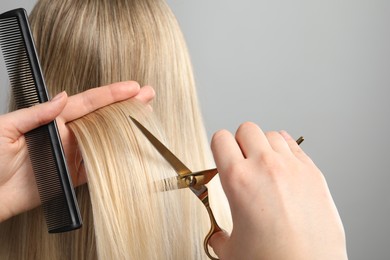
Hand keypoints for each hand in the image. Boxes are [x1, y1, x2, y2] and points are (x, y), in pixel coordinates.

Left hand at [0, 81, 153, 222]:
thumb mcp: (6, 128)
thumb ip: (36, 113)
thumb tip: (62, 97)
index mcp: (52, 121)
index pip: (87, 103)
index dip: (111, 94)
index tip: (131, 88)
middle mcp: (65, 137)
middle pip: (103, 119)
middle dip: (126, 107)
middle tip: (148, 98)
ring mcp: (71, 156)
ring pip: (105, 141)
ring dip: (126, 131)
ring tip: (145, 120)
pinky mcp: (71, 177)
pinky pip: (97, 167)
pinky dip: (115, 160)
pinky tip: (130, 150)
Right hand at [209, 122, 346, 259]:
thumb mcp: (232, 250)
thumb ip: (220, 237)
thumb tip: (219, 237)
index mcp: (239, 180)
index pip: (221, 138)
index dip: (218, 147)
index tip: (221, 156)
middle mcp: (266, 167)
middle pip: (247, 129)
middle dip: (241, 142)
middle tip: (242, 160)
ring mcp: (293, 167)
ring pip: (272, 134)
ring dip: (264, 146)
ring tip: (265, 166)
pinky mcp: (314, 173)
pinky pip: (295, 146)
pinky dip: (286, 152)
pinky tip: (284, 171)